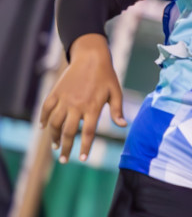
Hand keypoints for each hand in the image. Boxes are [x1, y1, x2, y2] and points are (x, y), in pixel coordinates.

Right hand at [39, 35, 125, 162]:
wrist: (91, 56)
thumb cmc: (106, 75)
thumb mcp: (116, 92)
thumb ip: (118, 110)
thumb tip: (123, 126)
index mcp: (93, 107)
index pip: (88, 133)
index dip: (85, 147)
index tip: (83, 158)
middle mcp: (77, 105)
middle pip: (68, 132)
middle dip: (65, 148)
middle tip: (64, 160)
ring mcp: (64, 99)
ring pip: (54, 123)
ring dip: (54, 136)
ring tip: (55, 146)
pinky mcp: (56, 92)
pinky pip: (46, 109)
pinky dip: (43, 119)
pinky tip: (44, 128)